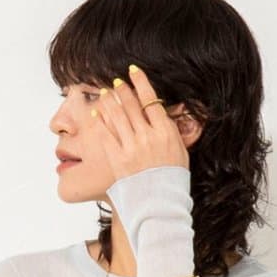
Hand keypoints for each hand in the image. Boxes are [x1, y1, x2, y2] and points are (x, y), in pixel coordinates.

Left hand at [94, 64, 191, 181]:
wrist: (160, 205)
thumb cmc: (171, 180)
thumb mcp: (180, 152)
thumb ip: (171, 131)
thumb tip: (165, 112)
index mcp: (165, 133)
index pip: (151, 100)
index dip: (141, 82)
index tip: (134, 71)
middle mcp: (148, 137)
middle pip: (132, 104)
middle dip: (123, 89)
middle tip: (117, 82)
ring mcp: (132, 148)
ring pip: (117, 115)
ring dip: (109, 100)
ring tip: (105, 92)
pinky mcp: (118, 159)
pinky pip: (106, 134)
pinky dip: (100, 121)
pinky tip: (96, 113)